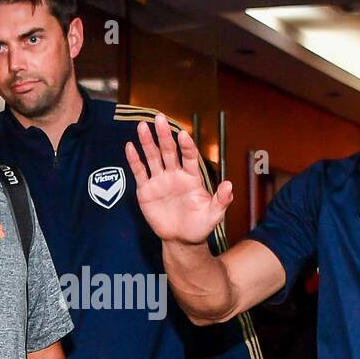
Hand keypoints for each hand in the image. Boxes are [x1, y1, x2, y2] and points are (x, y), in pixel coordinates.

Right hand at [127, 114, 232, 245]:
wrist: (181, 240)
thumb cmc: (200, 226)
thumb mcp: (214, 215)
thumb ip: (221, 200)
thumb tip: (229, 185)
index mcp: (191, 177)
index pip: (188, 156)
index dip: (186, 145)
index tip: (182, 135)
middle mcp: (175, 175)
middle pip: (168, 151)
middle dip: (164, 135)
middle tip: (159, 118)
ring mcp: (160, 181)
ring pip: (153, 157)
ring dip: (147, 142)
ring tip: (142, 126)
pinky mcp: (146, 190)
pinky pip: (140, 172)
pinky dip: (135, 160)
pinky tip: (130, 146)